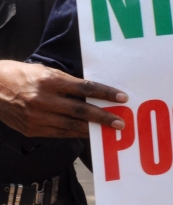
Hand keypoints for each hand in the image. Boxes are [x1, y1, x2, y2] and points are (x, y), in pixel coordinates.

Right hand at [0, 60, 127, 137]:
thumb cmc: (19, 75)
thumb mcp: (43, 72)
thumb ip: (66, 83)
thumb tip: (91, 93)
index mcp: (48, 81)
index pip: (84, 88)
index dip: (105, 93)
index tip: (122, 97)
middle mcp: (43, 99)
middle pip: (81, 111)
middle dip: (103, 117)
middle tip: (120, 122)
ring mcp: (36, 117)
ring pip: (72, 126)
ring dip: (93, 129)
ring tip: (109, 130)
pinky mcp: (31, 129)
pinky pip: (60, 133)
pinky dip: (76, 133)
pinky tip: (88, 133)